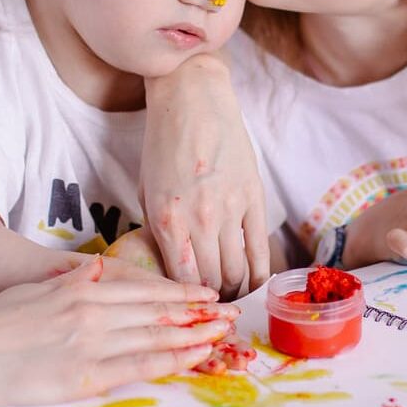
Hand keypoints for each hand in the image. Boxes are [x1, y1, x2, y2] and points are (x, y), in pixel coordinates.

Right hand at [0, 258, 235, 406]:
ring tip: (223, 332)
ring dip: (194, 334)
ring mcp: (89, 344)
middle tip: (230, 312)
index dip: (178, 291)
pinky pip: (138, 367)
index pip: (143, 289)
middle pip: (157, 310)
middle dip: (197, 312)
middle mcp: (91, 312)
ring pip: (156, 336)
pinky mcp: (83, 377)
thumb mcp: (34, 291)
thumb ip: (70, 282)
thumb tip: (98, 272)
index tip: (204, 292)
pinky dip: (172, 360)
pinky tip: (195, 356)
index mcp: (80, 291)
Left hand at [142, 55, 269, 297]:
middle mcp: (199, 219)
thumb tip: (172, 268)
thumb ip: (159, 231)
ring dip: (236, 290)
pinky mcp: (254, 197)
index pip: (180, 281)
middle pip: (211, 281)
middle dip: (213, 300)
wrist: (192, 99)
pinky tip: (257, 283)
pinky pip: (260, 248)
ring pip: (237, 270)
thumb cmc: (163, 143)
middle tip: (214, 307)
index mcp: (165, 219)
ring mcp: (230, 209)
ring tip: (233, 297)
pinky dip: (260, 273)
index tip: (190, 307)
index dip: (187, 300)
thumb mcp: (146, 190)